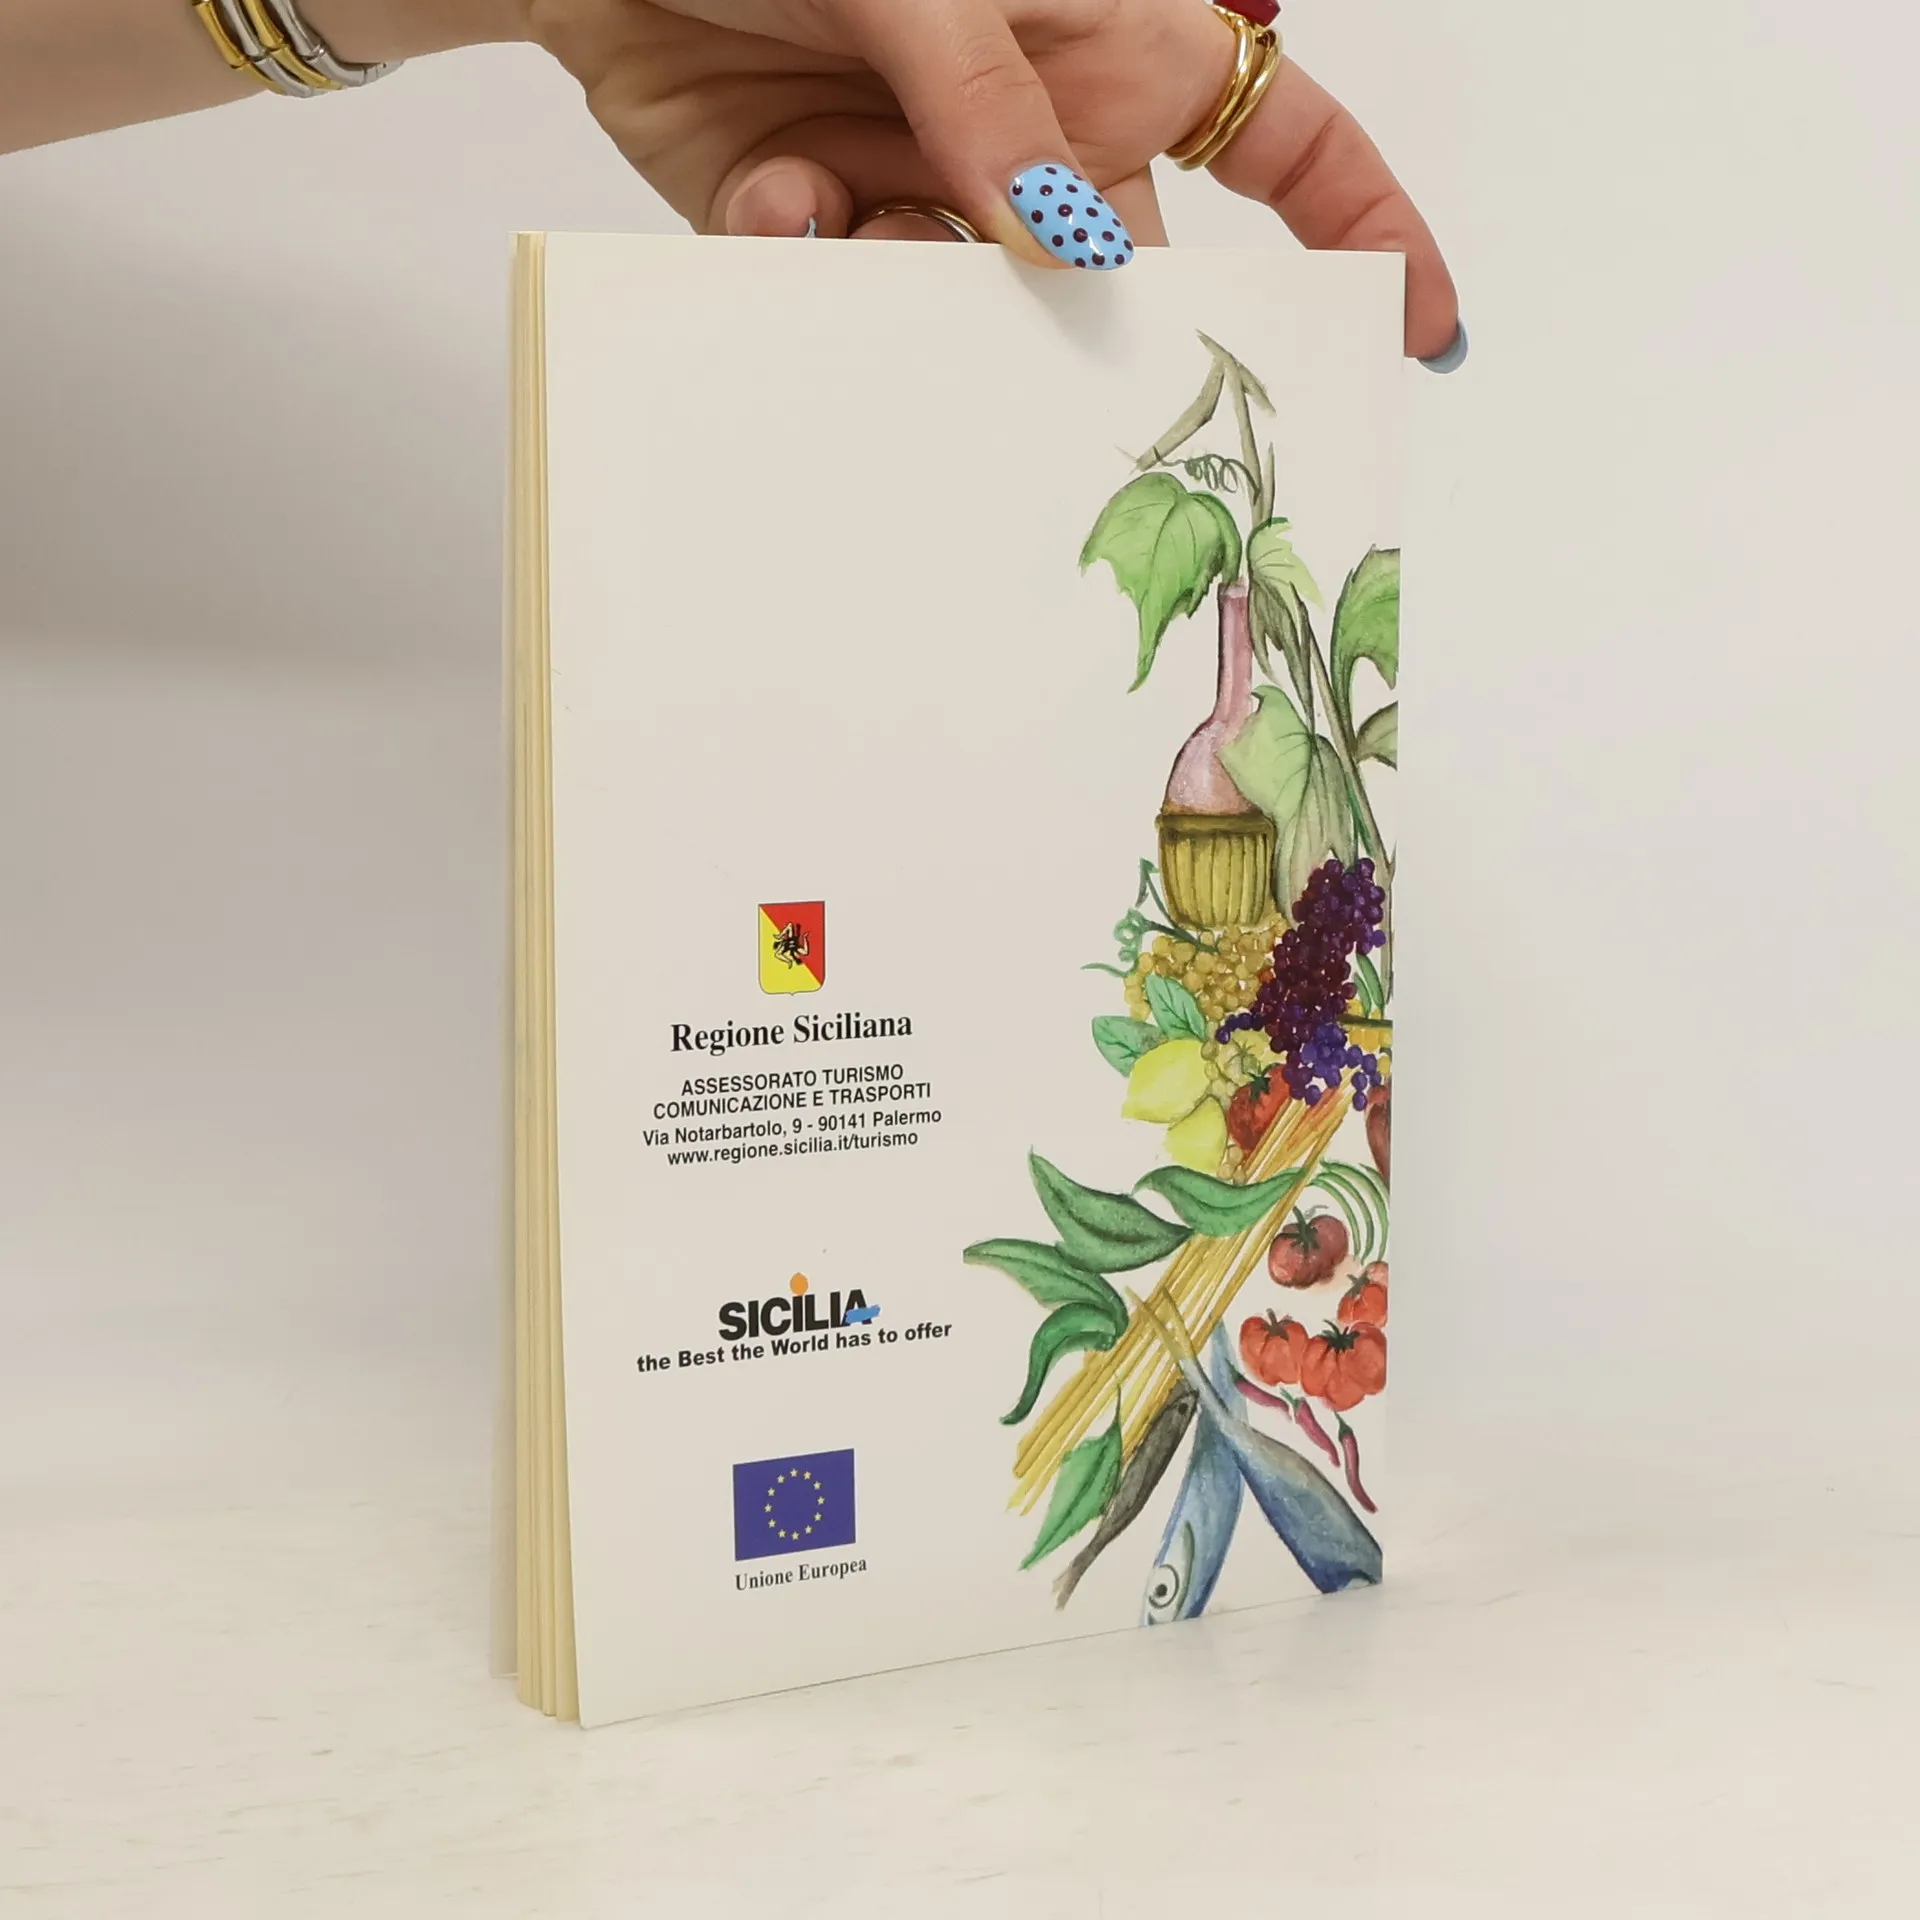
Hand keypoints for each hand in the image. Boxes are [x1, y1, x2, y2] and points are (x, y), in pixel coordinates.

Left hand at [521, 0, 1458, 358]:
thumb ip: (993, 100)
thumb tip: (1065, 242)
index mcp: (1115, 49)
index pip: (1287, 151)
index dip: (1371, 231)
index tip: (1422, 323)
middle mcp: (1040, 138)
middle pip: (1125, 283)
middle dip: (1098, 342)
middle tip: (1068, 397)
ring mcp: (935, 194)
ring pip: (981, 321)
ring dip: (923, 297)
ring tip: (852, 217)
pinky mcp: (828, 235)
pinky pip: (856, 304)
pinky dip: (812, 267)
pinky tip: (771, 195)